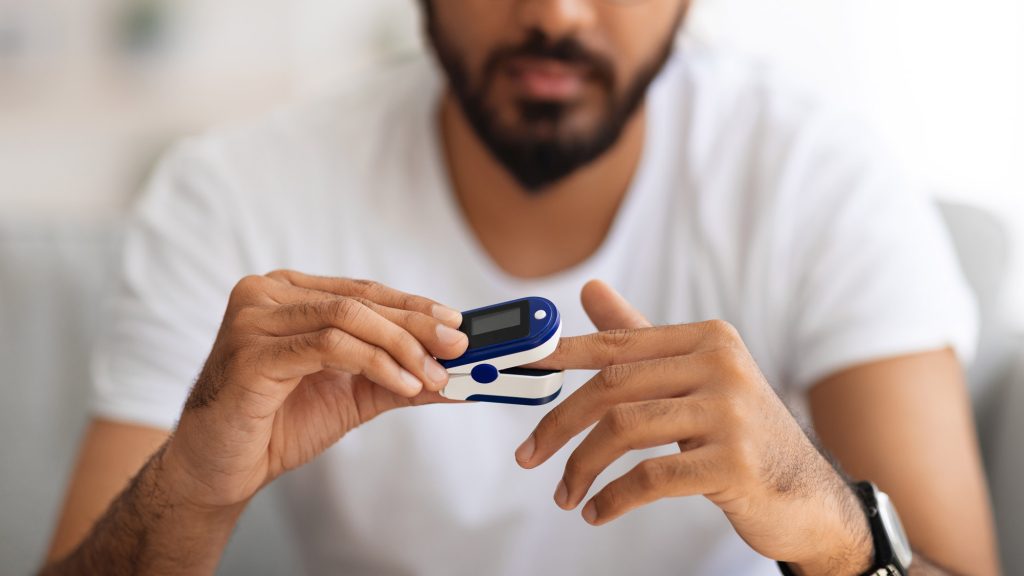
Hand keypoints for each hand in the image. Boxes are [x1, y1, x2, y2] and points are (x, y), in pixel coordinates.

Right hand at [163, 270, 468, 509]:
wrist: (220, 469)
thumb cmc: (277, 425)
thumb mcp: (351, 394)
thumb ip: (399, 376)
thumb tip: (458, 375)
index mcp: (286, 293)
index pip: (363, 291)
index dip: (414, 306)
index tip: (458, 325)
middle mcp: (265, 294)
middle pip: (359, 301)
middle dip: (417, 326)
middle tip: (459, 347)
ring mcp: (252, 319)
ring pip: (347, 317)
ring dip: (401, 347)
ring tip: (433, 375)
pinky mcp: (250, 353)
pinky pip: (328, 346)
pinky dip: (375, 363)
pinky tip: (403, 384)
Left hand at [517, 280, 871, 574]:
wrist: (807, 497)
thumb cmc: (740, 435)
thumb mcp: (694, 380)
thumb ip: (642, 338)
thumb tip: (590, 291)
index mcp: (707, 339)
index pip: (616, 343)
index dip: (561, 354)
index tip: (518, 364)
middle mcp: (720, 366)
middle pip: (612, 387)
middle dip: (558, 425)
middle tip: (528, 456)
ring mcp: (730, 413)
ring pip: (624, 430)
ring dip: (581, 468)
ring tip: (565, 495)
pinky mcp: (734, 463)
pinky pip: (650, 477)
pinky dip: (613, 498)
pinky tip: (598, 511)